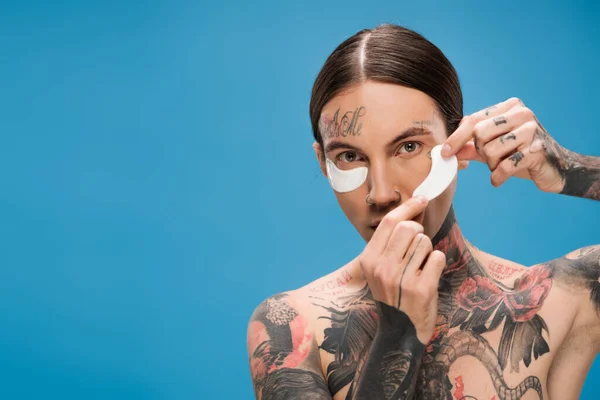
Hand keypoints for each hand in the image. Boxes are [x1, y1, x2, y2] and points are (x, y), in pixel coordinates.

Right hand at [358, 196, 445, 343]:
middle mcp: (383, 268)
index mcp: (369, 260)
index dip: (408, 207)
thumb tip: (411, 212)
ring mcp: (402, 278)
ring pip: (424, 241)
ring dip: (427, 250)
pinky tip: (428, 275)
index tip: (421, 199)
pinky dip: (437, 262)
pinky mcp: (422, 288)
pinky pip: (437, 256)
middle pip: (409, 228)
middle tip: (417, 248)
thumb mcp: (379, 270)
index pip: (389, 222)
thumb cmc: (392, 294)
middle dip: (418, 232)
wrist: (399, 332)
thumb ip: (388, 244)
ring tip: (419, 267)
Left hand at [441, 97, 569, 192]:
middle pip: (480, 134)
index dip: (456, 138)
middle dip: (481, 152)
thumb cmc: (520, 155)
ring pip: (490, 151)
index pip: (474, 120)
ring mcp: (532, 130)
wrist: (554, 168)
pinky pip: (504, 166)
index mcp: (509, 107)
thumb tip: (446, 150)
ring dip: (492, 165)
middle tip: (493, 158)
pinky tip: (499, 179)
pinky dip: (498, 177)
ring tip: (502, 166)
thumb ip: (471, 147)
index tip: (444, 152)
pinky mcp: (537, 150)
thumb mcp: (493, 148)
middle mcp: (522, 113)